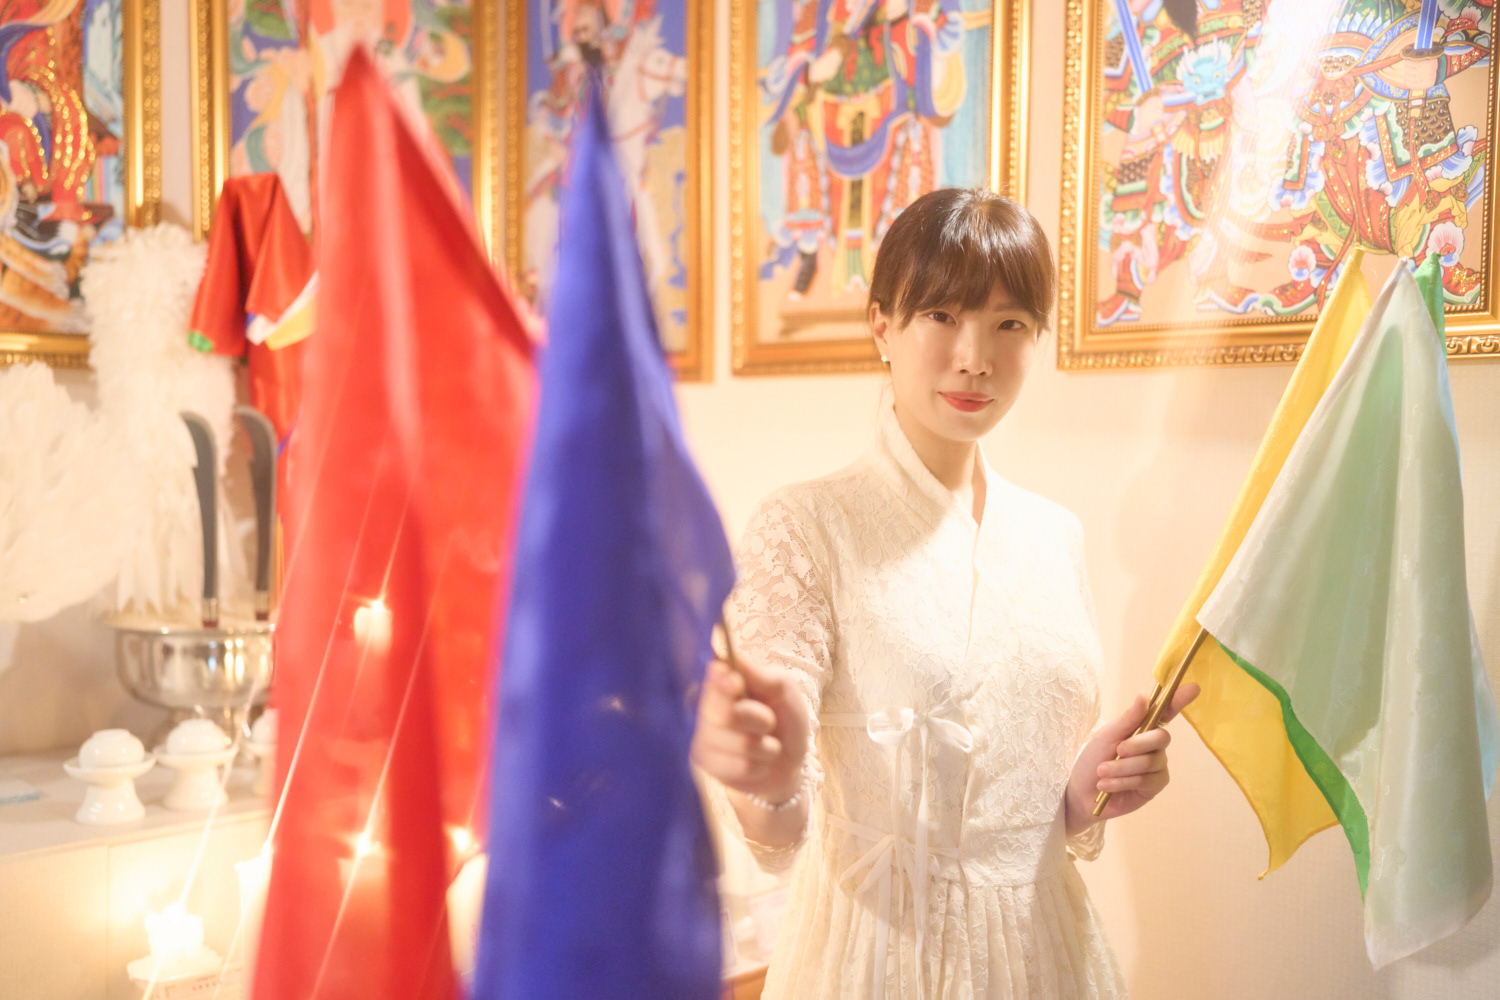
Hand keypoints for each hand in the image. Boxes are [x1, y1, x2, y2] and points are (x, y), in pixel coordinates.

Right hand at [691, 655, 810, 805]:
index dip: (721, 683)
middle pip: (722, 713)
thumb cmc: (785, 717)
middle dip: (758, 719)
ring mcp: (703, 737)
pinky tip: (759, 761)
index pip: (709, 678)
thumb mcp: (782, 689)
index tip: (735, 683)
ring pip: (738, 743)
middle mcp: (704, 707)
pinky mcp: (708, 765)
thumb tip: (726, 654)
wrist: (790, 760)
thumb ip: (757, 675)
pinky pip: (740, 766)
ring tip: (766, 742)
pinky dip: (760, 764)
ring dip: (764, 745)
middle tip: (768, 720)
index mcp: (721, 683)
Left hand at [1064, 683, 1199, 834]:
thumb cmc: (1092, 760)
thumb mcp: (1106, 736)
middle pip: (1161, 737)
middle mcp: (1154, 745)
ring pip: (1150, 761)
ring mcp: (1157, 766)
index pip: (1165, 712)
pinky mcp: (1154, 787)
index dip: (1179, 699)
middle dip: (1136, 745)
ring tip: (1102, 772)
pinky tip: (1108, 786)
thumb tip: (1145, 694)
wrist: (1080, 793)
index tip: (1193, 687)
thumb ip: (1128, 719)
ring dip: (1121, 767)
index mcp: (1142, 728)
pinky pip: (1147, 780)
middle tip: (1116, 751)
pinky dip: (1123, 782)